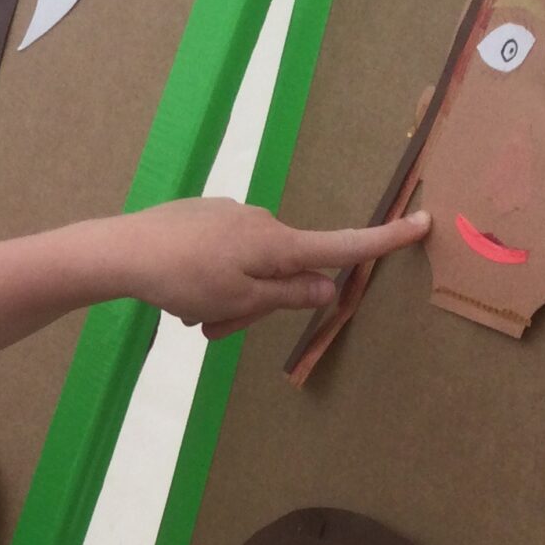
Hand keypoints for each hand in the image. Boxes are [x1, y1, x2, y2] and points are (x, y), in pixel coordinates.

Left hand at [117, 198, 429, 339]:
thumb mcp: (242, 299)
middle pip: (282, 272)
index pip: (341, 245)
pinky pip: (221, 258)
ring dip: (226, 299)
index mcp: (278, 243)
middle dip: (256, 305)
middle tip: (215, 327)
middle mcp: (261, 222)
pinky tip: (176, 292)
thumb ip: (288, 294)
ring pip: (247, 271)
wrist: (122, 250)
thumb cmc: (184, 279)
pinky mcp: (204, 218)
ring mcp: (231, 217)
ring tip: (190, 313)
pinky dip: (208, 282)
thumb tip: (330, 285)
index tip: (423, 221)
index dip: (383, 239)